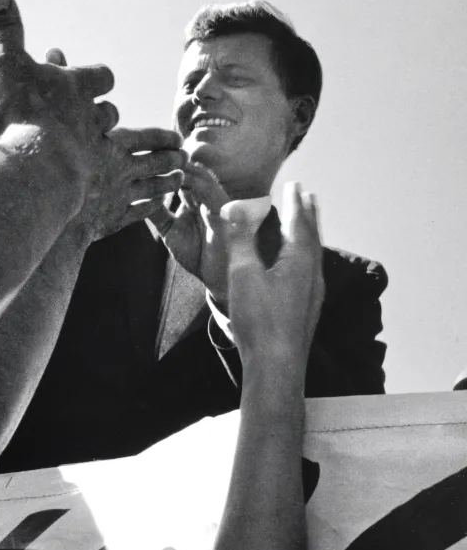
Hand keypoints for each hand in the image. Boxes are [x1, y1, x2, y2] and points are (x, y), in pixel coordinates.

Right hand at [0, 0, 183, 239]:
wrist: (37, 172)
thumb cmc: (23, 117)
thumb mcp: (7, 64)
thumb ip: (4, 30)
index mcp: (79, 93)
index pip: (95, 78)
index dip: (97, 79)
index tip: (102, 80)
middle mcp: (101, 129)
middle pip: (123, 124)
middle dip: (145, 129)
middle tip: (166, 136)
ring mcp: (111, 169)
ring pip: (145, 165)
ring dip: (162, 166)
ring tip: (176, 167)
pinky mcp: (112, 206)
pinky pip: (139, 204)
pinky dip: (152, 202)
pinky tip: (159, 205)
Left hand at [148, 162, 231, 299]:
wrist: (217, 276)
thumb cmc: (197, 255)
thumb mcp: (170, 232)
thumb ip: (158, 214)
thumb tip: (138, 199)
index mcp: (193, 199)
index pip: (178, 174)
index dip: (162, 164)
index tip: (140, 157)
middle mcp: (204, 196)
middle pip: (188, 168)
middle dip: (169, 159)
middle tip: (147, 151)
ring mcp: (214, 200)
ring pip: (198, 173)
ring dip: (180, 167)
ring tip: (159, 161)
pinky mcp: (223, 207)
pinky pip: (208, 188)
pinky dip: (192, 181)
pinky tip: (176, 178)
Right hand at [224, 182, 323, 364]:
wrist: (277, 365)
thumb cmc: (259, 320)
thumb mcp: (242, 275)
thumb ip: (240, 240)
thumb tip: (235, 210)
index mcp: (299, 260)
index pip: (298, 222)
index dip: (294, 202)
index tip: (294, 184)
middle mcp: (312, 273)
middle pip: (313, 235)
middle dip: (308, 214)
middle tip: (308, 195)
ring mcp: (313, 292)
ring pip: (314, 253)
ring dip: (309, 234)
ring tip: (306, 223)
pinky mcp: (308, 308)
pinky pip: (311, 269)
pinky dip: (306, 254)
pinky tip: (300, 264)